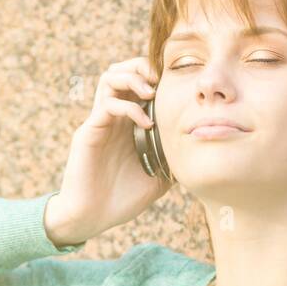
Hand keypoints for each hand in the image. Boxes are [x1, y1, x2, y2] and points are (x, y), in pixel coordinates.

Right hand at [44, 56, 172, 245]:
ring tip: (151, 93)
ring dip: (133, 78)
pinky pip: (107, 105)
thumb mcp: (156, 179)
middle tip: (161, 82)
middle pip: (121, 70)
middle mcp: (112, 118)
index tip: (175, 84)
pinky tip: (146, 124)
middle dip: (142, 66)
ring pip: (109, 78)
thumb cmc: (120, 200)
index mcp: (126, 124)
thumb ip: (172, 160)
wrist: (91, 218)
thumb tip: (197, 152)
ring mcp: (99, 123)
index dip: (154, 75)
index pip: (137, 83)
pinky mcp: (89, 132)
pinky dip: (129, 107)